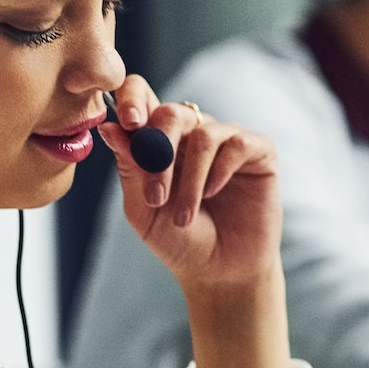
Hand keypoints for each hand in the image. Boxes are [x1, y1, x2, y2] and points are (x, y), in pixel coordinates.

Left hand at [98, 74, 279, 294]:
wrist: (220, 273)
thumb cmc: (179, 240)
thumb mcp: (142, 209)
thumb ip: (130, 168)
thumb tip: (109, 127)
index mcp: (159, 140)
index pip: (142, 95)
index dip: (132, 98)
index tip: (128, 123)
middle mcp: (194, 133)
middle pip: (172, 112)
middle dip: (158, 152)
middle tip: (155, 196)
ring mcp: (228, 140)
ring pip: (203, 135)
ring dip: (189, 178)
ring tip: (184, 215)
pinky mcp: (259, 152)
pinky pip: (237, 143)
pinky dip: (220, 170)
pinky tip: (212, 195)